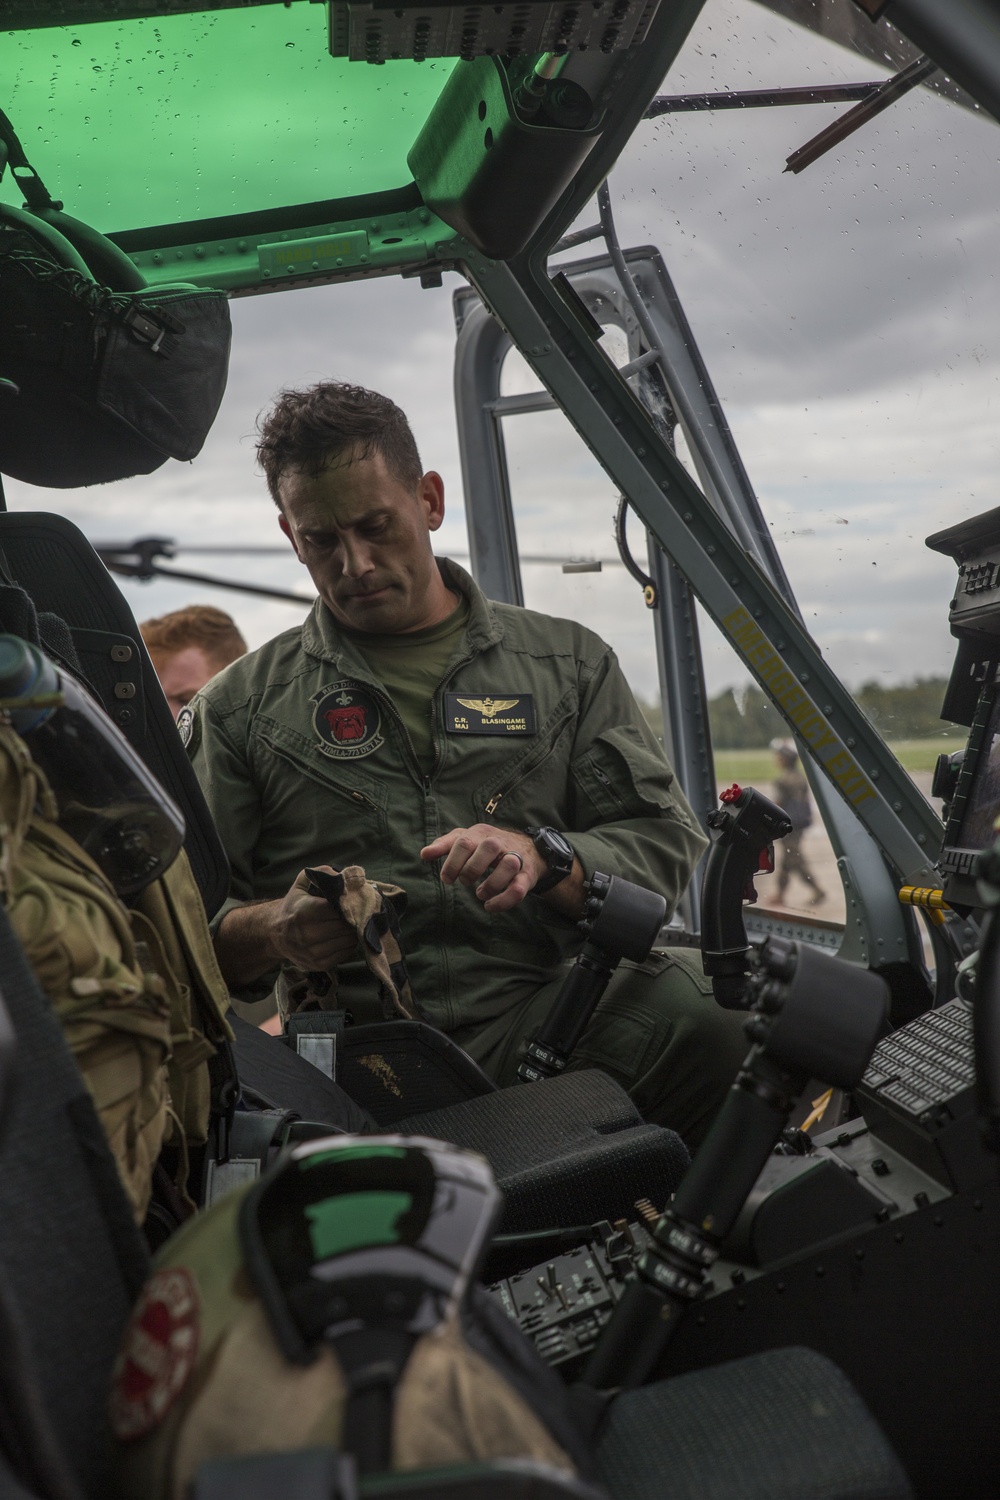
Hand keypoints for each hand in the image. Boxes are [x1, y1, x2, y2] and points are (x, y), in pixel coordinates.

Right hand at [271, 867, 358, 969]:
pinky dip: (349, 944)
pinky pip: (344, 954)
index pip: (337, 909)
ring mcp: (312, 952)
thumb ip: (321, 873)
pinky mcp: (318, 965)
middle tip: (358, 912)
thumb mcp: (302, 883)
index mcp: (304, 912)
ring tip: (352, 924)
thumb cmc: (294, 905)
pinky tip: (344, 936)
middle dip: (353, 918)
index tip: (355, 900)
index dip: (349, 904)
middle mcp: (306, 934)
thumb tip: (343, 876)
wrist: (276, 933)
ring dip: (354, 932)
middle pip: (344, 926)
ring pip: (347, 941)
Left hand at [420, 825, 542, 912]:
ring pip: (508, 865)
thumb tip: (424, 854)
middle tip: (464, 882)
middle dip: (472, 869)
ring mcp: (516, 858)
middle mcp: (500, 842)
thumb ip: (445, 845)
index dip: (452, 862)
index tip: (447, 879)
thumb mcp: (466, 840)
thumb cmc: (488, 845)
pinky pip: (518, 888)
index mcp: (481, 833)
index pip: (464, 842)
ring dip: (491, 884)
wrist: (528, 848)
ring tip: (480, 894)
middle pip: (488, 847)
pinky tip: (490, 906)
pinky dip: (503, 901)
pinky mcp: (527, 875)